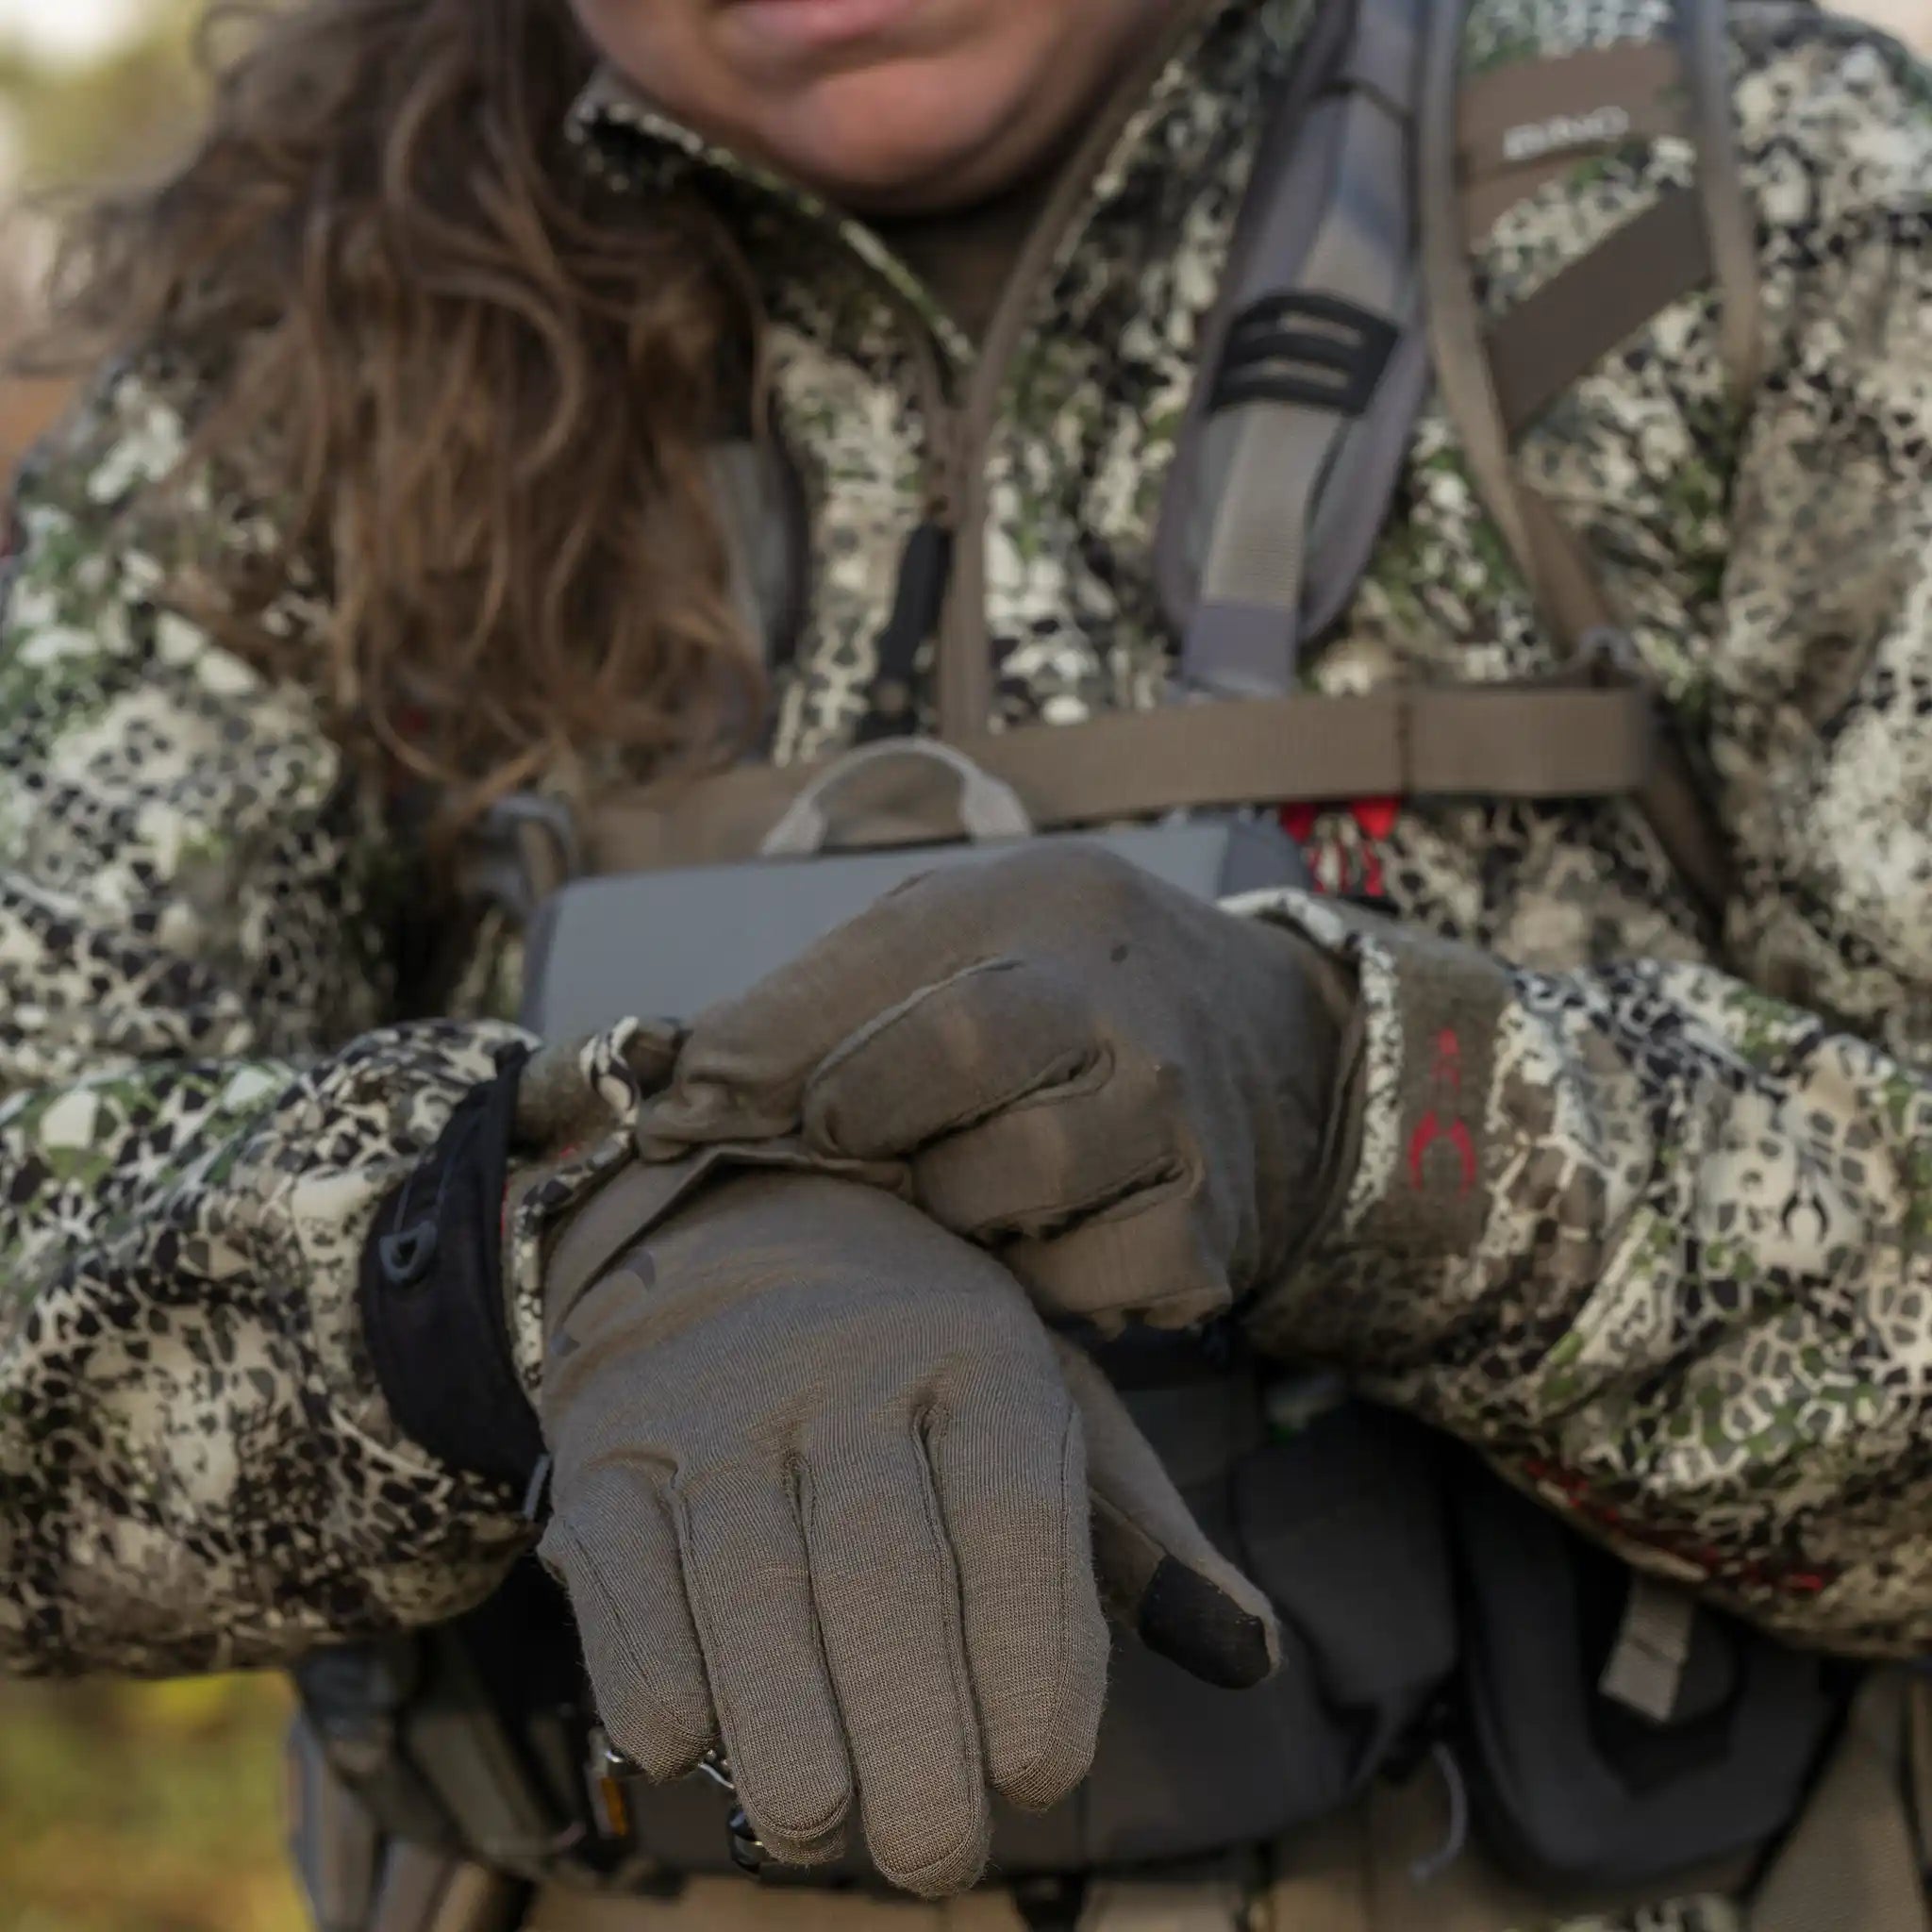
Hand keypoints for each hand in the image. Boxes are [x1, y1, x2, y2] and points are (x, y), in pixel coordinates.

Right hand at [535, 1169, 1279, 1896]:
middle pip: (879, 1562)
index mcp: (976, 1352)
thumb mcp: (1045, 1402)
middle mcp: (843, 1364)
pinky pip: (620, 1573)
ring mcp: (713, 1402)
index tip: (1043, 1776)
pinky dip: (653, 1670)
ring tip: (821, 1828)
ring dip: (782, 1730)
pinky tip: (691, 1743)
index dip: (1032, 1657)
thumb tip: (1248, 1654)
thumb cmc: (921, 1362)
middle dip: (911, 1730)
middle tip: (936, 1855)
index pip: (1015, 1509)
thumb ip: (1139, 1537)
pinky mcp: (607, 1449)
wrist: (741, 1224)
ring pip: (742, 1581)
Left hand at [638, 844, 1358, 1330]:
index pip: (873, 972)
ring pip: (995, 1193)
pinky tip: (1041, 1231)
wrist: (1273, 1045)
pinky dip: (1030, 1277)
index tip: (700, 1100)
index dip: (769, 1049)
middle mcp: (1119, 1007)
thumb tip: (667, 1088)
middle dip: (862, 1118)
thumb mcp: (956, 937)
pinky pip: (1067, 1288)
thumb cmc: (1066, 986)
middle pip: (947, 1066)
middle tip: (852, 1135)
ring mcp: (1171, 1126)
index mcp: (1042, 911)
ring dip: (948, 1206)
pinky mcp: (1201, 1235)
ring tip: (964, 1176)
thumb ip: (820, 994)